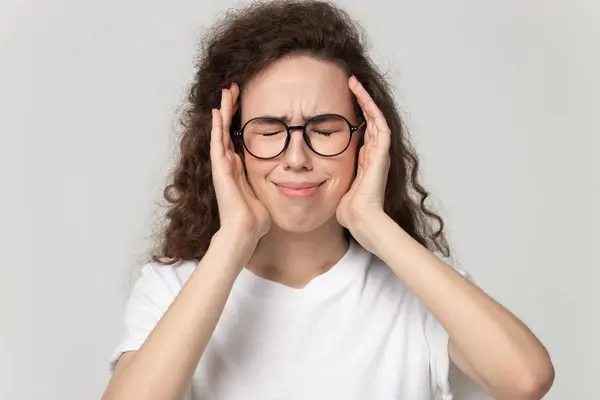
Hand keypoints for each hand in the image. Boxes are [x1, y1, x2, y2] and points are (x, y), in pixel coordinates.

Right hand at [210, 83, 270, 250]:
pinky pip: (218, 143)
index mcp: (239, 169)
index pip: (238, 138)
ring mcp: (223, 166)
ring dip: (224, 111)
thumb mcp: (267, 193)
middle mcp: (229, 164)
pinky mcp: (220, 170)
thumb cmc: (256, 218)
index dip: (240, 120)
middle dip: (231, 109)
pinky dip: (217, 127)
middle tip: (233, 89)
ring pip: (221, 131)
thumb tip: (289, 181)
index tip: (245, 104)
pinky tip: (218, 111)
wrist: (245, 230)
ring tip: (226, 92)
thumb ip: (272, 183)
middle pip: (228, 130)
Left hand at [336, 76, 390, 233]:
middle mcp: (374, 154)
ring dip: (366, 99)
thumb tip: (308, 174)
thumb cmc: (348, 209)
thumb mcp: (335, 186)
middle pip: (370, 120)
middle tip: (350, 84)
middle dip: (361, 102)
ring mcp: (380, 153)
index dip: (355, 115)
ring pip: (376, 117)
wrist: (360, 217)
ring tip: (355, 83)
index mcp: (364, 161)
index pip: (362, 131)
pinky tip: (363, 95)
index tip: (342, 102)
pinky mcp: (382, 153)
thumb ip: (329, 176)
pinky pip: (379, 124)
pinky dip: (372, 108)